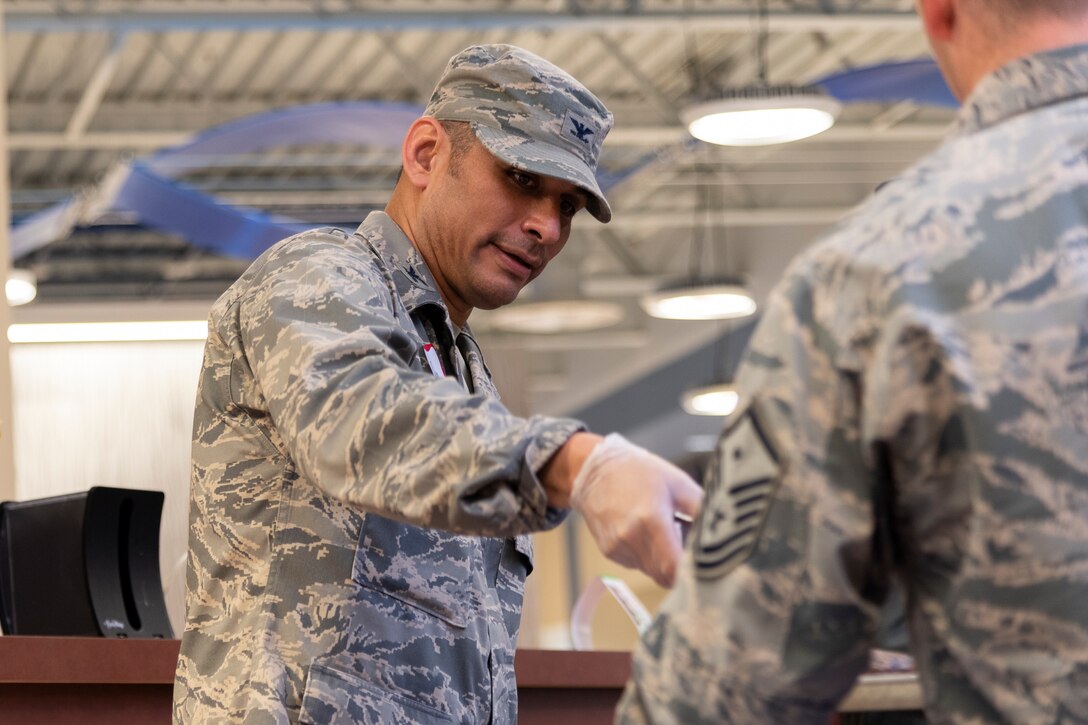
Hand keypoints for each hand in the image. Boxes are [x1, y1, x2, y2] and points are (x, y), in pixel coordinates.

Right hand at [570, 434, 702, 587]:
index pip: (673, 568)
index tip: (702, 565)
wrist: (594, 469)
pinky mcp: (610, 551)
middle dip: (680, 565)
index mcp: (651, 519)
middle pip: (665, 574)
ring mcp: (617, 547)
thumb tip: (725, 533)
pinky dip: (648, 554)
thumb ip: (702, 509)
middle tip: (685, 541)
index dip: (690, 573)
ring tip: (664, 530)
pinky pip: (638, 564)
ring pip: (652, 571)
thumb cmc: (639, 472)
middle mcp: (630, 537)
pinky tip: (646, 531)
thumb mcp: (678, 483)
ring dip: (663, 560)